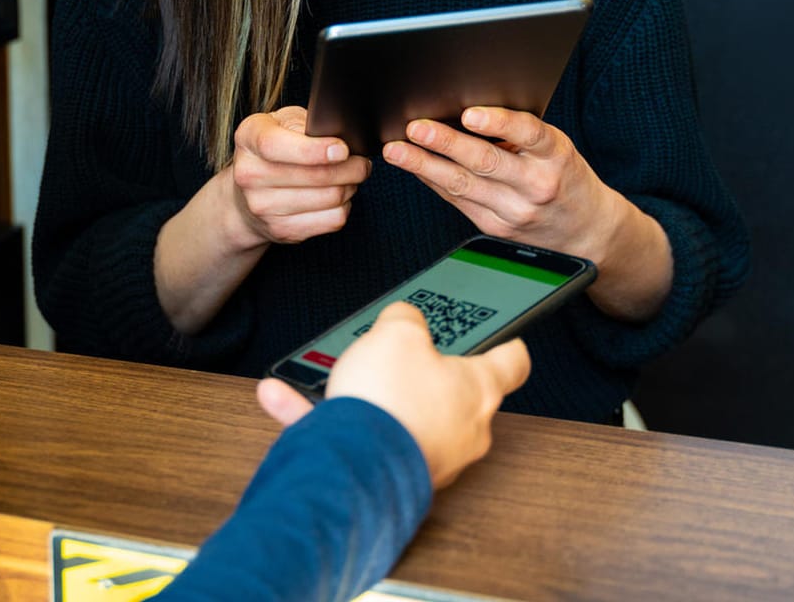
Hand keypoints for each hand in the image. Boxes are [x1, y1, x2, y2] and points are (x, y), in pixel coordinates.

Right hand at [226, 106, 370, 248]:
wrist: (247, 195)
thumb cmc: (275, 150)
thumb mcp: (283, 123)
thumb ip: (306, 125)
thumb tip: (340, 138)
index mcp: (248, 138)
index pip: (276, 145)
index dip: (314, 150)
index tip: (342, 150)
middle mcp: (249, 174)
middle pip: (314, 176)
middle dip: (350, 168)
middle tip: (361, 162)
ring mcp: (262, 207)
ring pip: (329, 198)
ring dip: (350, 186)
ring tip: (350, 177)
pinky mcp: (281, 230)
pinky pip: (332, 220)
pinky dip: (344, 206)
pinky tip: (338, 196)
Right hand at [257, 302, 530, 488]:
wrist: (355, 468)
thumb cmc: (391, 403)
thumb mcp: (398, 333)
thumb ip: (404, 319)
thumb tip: (402, 320)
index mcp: (477, 390)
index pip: (511, 363)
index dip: (507, 342)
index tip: (506, 334)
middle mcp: (460, 430)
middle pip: (449, 390)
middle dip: (422, 369)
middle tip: (401, 348)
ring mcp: (426, 456)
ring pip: (396, 412)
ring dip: (363, 390)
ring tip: (329, 370)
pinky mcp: (389, 474)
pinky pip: (355, 436)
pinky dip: (322, 416)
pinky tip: (282, 396)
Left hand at [382, 107, 673, 320]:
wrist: (587, 231)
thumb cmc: (565, 177)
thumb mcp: (556, 148)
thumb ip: (519, 134)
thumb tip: (465, 113)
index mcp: (555, 155)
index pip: (528, 134)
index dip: (498, 123)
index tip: (470, 114)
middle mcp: (536, 184)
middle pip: (485, 162)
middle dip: (445, 143)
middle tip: (415, 128)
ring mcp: (514, 211)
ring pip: (462, 186)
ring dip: (425, 166)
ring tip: (398, 151)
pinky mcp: (495, 229)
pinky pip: (458, 201)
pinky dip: (433, 182)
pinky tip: (414, 168)